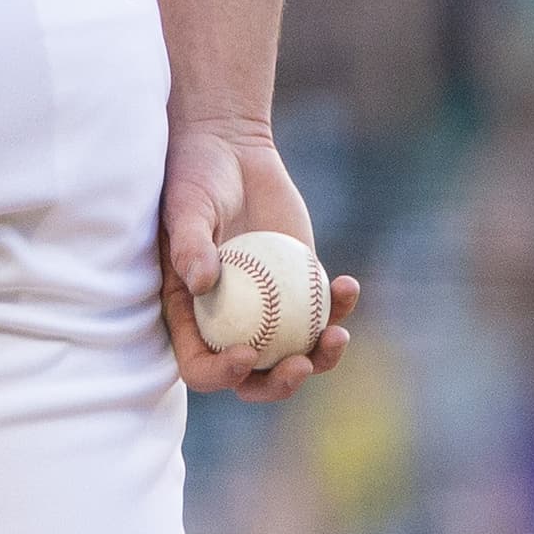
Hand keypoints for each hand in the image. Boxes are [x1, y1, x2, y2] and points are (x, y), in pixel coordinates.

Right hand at [160, 113, 357, 401]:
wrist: (231, 148)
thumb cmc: (194, 176)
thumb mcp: (186, 205)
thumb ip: (190, 243)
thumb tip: (202, 284)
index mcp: (189, 315)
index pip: (200, 366)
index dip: (222, 373)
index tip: (248, 352)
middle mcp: (229, 321)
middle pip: (254, 378)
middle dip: (280, 385)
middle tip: (303, 364)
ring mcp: (268, 309)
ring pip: (296, 354)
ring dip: (321, 357)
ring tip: (339, 335)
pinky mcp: (300, 287)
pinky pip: (323, 313)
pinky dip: (339, 307)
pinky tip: (348, 285)